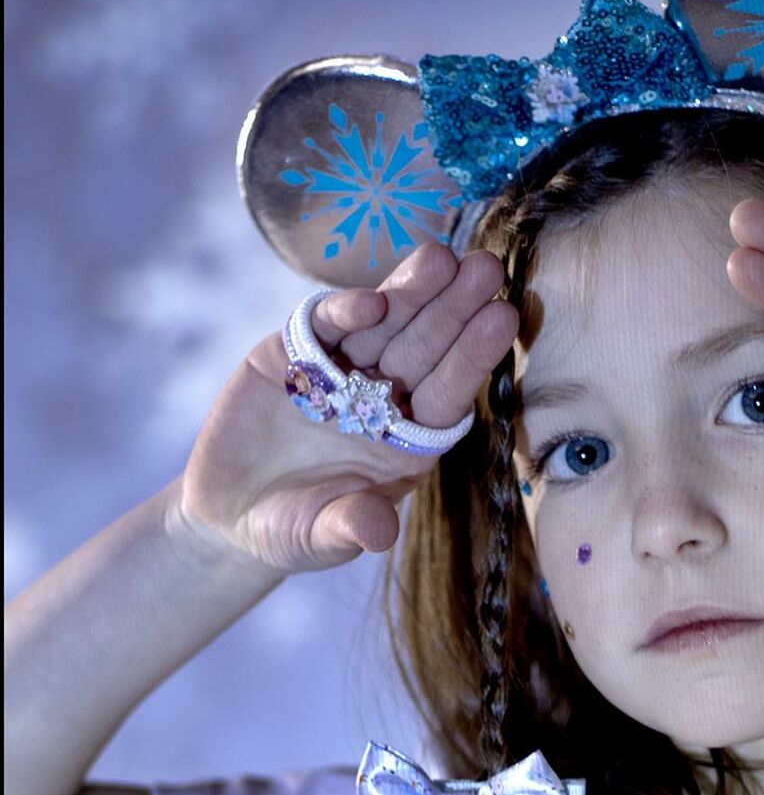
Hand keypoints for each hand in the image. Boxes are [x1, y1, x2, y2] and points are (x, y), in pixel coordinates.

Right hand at [176, 242, 517, 572]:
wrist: (229, 511)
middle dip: (455, 307)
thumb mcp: (317, 537)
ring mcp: (341, 369)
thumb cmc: (292, 529)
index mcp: (408, 438)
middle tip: (489, 266)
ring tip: (443, 258)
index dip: (472, 356)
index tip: (503, 318)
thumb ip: (348, 527)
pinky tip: (372, 298)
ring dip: (412, 291)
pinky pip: (327, 324)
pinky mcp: (296, 352)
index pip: (448, 393)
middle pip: (426, 346)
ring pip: (385, 323)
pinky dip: (347, 310)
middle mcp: (383, 397)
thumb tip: (379, 533)